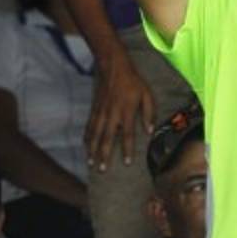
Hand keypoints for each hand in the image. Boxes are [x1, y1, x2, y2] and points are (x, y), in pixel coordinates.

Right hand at [85, 50, 155, 170]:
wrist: (114, 68)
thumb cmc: (133, 82)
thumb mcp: (147, 94)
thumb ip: (149, 113)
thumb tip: (150, 131)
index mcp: (126, 111)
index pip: (127, 134)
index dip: (127, 149)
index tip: (127, 163)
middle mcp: (112, 114)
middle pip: (106, 139)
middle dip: (104, 155)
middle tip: (102, 170)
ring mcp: (101, 113)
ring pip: (95, 135)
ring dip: (92, 150)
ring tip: (91, 163)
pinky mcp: (94, 110)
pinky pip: (89, 127)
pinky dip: (87, 138)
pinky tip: (86, 147)